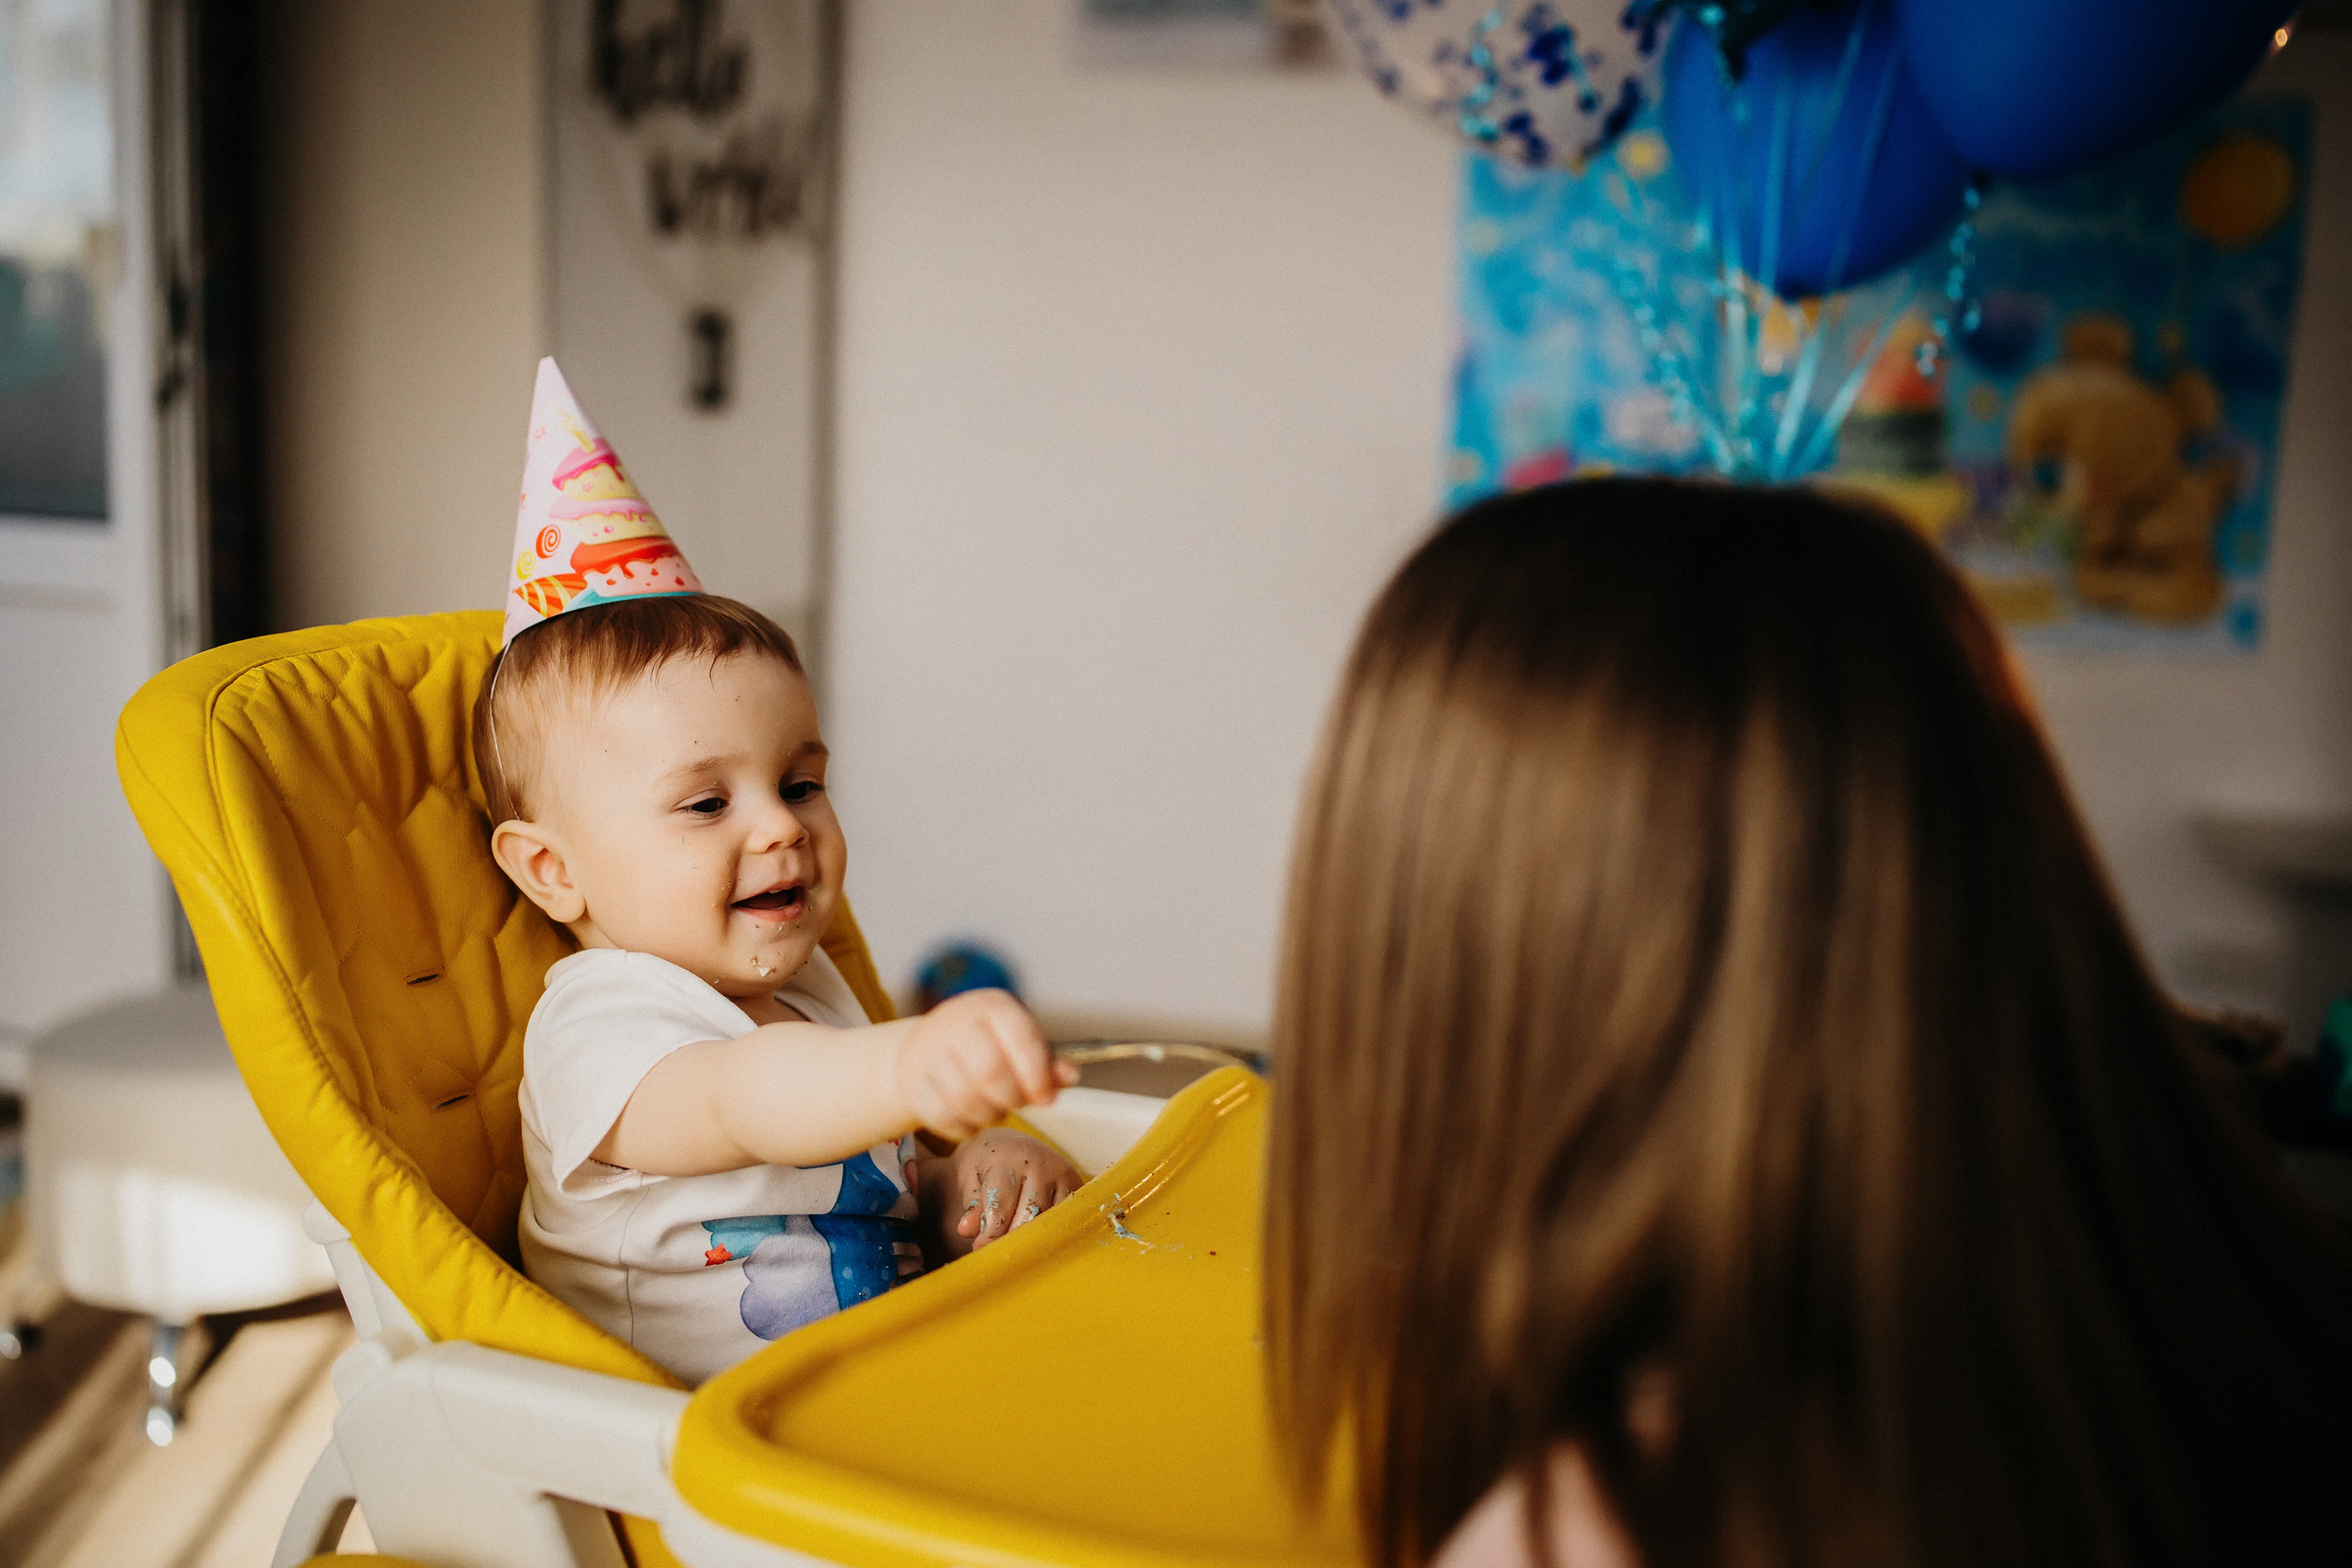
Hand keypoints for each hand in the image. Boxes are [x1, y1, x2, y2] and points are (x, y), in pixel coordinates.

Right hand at [890, 989, 1074, 1140]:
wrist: (927, 1047)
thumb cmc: (988, 1046)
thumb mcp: (1019, 1044)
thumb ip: (1048, 1063)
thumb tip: (1070, 1076)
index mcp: (992, 1006)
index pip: (1020, 1037)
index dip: (1038, 1074)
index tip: (1046, 1098)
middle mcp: (957, 1020)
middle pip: (990, 1072)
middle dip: (1012, 1098)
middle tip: (1017, 1103)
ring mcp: (929, 1049)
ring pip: (964, 1098)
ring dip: (988, 1115)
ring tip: (995, 1109)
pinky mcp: (912, 1080)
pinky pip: (942, 1116)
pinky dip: (964, 1127)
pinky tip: (973, 1120)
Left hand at [943, 1129, 1082, 1249]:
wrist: (1011, 1146)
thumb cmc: (987, 1167)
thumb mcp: (971, 1182)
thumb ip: (972, 1207)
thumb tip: (966, 1230)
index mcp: (1009, 1159)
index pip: (1002, 1206)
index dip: (991, 1233)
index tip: (980, 1249)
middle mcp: (1041, 1163)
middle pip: (1030, 1216)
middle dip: (1012, 1238)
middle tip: (1000, 1253)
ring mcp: (1062, 1174)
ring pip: (1050, 1220)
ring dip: (1032, 1237)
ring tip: (1016, 1246)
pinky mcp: (1076, 1186)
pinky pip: (1066, 1218)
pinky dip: (1050, 1230)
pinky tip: (1036, 1237)